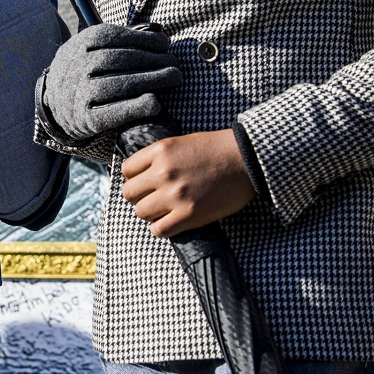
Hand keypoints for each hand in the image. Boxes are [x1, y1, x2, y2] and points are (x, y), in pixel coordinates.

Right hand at [42, 23, 182, 143]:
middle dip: (152, 59)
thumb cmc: (86, 71)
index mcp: (80, 44)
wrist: (55, 103)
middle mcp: (78, 67)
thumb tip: (159, 36)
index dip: (144, 40)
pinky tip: (155, 103)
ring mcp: (79, 93)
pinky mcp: (85, 119)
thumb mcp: (93, 48)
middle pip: (119, 60)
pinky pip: (112, 113)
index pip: (114, 37)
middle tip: (176, 63)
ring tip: (174, 77)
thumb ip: (120, 40)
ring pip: (117, 85)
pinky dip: (135, 108)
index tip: (165, 44)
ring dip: (150, 79)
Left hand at [120, 128, 255, 237]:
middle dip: (140, 196)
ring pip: (141, 213)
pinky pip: (158, 230)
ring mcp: (175, 195)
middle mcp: (163, 172)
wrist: (247, 160)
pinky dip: (162, 228)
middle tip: (154, 197)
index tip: (145, 182)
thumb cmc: (217, 150)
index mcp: (160, 151)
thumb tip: (140, 175)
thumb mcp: (182, 143)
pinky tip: (172, 221)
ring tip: (165, 209)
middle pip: (129, 194)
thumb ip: (158, 157)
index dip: (134, 178)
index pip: (126, 170)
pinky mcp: (188, 215)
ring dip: (150, 213)